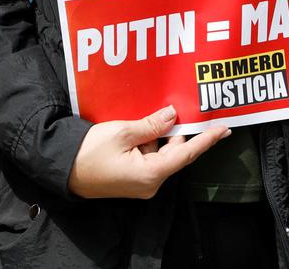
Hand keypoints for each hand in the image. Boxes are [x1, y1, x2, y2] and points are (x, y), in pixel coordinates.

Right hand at [67, 105, 229, 198]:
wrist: (62, 170)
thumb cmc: (88, 152)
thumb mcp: (122, 132)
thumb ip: (151, 125)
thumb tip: (173, 115)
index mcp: (151, 174)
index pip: (187, 153)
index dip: (207, 139)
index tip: (225, 128)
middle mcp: (151, 183)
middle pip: (174, 151)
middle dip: (176, 129)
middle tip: (180, 105)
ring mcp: (142, 183)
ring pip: (161, 152)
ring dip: (158, 134)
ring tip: (150, 114)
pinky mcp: (133, 179)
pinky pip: (149, 157)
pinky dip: (148, 141)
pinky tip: (139, 126)